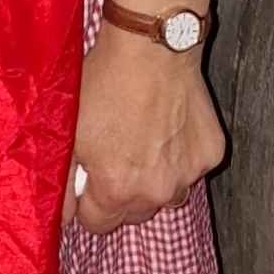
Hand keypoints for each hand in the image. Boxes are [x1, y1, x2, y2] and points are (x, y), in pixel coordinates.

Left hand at [65, 23, 225, 231]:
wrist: (151, 48)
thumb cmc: (104, 85)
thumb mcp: (69, 132)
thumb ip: (62, 181)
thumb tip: (65, 215)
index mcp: (118, 189)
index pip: (99, 225)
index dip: (88, 204)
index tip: (88, 183)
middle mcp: (157, 191)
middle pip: (135, 214)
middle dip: (121, 194)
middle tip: (115, 158)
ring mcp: (188, 174)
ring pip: (167, 195)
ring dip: (155, 181)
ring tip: (143, 144)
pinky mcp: (210, 154)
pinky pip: (192, 170)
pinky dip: (181, 158)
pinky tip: (169, 129)